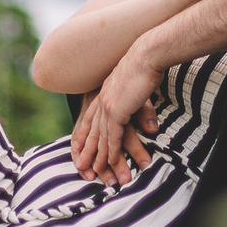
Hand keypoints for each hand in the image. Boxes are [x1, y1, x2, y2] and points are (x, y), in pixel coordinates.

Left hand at [70, 48, 163, 186]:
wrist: (147, 55)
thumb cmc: (146, 63)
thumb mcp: (135, 81)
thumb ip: (134, 98)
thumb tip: (142, 111)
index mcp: (104, 92)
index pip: (89, 116)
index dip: (84, 133)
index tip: (79, 145)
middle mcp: (101, 99)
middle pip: (91, 130)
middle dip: (86, 149)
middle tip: (80, 166)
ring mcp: (107, 106)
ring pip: (100, 137)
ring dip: (98, 156)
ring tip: (94, 172)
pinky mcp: (116, 111)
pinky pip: (112, 137)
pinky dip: (111, 151)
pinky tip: (110, 161)